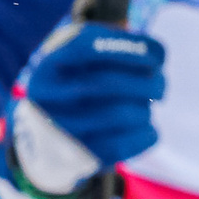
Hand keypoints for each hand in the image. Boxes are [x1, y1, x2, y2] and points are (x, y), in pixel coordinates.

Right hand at [4, 21, 166, 198]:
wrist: (39, 137)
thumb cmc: (72, 85)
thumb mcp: (76, 56)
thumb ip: (108, 44)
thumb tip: (155, 52)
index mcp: (49, 63)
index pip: (90, 45)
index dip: (133, 48)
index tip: (158, 56)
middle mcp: (49, 94)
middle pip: (113, 83)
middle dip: (151, 83)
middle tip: (159, 85)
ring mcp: (62, 127)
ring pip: (127, 114)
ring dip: (147, 108)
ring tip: (144, 106)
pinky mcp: (80, 155)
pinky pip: (129, 143)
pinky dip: (148, 133)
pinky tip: (144, 127)